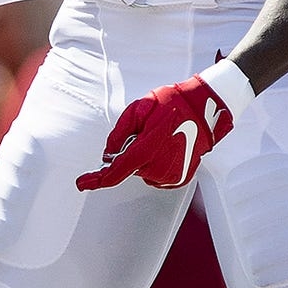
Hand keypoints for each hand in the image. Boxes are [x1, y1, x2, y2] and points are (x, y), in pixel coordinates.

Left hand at [77, 72, 236, 192]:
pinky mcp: (180, 179)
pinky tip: (168, 147)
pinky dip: (157, 164)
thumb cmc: (172, 104)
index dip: (96, 179)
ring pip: (143, 171)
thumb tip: (107, 154)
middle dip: (132, 152)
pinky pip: (157, 175)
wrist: (204, 108)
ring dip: (145, 158)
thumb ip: (119, 133)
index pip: (116, 171)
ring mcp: (171, 175)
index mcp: (147, 149)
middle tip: (147, 133)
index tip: (82, 183)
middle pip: (130, 168)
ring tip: (161, 138)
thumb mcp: (139, 109)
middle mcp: (159, 167)